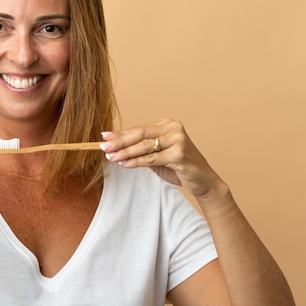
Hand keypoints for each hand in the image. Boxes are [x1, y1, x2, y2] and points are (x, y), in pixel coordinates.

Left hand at [101, 118, 221, 198]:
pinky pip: (152, 158)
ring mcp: (178, 140)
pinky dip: (136, 162)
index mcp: (167, 124)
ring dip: (125, 152)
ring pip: (144, 146)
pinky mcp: (179, 154)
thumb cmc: (178, 167)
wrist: (202, 181)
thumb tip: (114, 146)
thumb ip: (140, 149)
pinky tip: (124, 164)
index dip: (120, 134)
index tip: (104, 137)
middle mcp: (173, 128)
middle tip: (103, 146)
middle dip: (119, 141)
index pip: (139, 129)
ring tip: (110, 157)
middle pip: (140, 134)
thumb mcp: (156, 156)